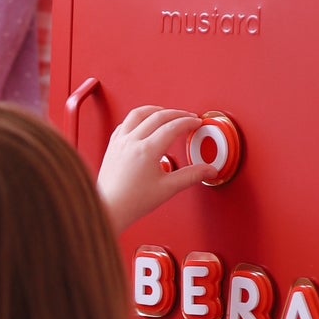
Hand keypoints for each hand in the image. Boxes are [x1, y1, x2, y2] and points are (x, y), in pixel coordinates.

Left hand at [97, 106, 214, 234]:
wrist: (109, 209)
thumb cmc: (132, 202)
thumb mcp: (168, 189)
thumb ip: (191, 176)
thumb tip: (208, 170)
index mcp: (147, 150)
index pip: (172, 127)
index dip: (188, 122)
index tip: (196, 123)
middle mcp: (132, 141)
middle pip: (158, 116)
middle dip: (177, 114)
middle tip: (188, 117)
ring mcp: (120, 142)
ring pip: (138, 114)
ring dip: (155, 110)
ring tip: (167, 113)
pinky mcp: (112, 145)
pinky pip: (125, 123)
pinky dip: (138, 119)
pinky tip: (143, 124)